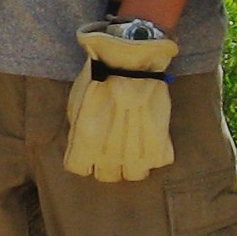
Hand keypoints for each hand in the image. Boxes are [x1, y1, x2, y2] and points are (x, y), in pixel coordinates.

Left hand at [64, 21, 176, 182]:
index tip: (86, 149)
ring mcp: (136, 150)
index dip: (82, 158)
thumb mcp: (77, 102)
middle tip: (111, 147)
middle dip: (107, 163)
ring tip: (133, 148)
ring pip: (134, 174)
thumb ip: (79, 129)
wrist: (130, 59)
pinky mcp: (160, 142)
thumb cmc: (99, 75)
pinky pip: (158, 161)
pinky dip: (155, 152)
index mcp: (85, 142)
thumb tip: (84, 143)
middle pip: (107, 175)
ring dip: (132, 163)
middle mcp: (110, 152)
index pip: (79, 168)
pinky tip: (150, 138)